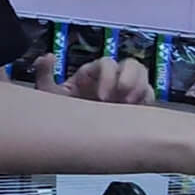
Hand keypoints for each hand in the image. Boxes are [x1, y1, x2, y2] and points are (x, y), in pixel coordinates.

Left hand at [32, 54, 154, 104]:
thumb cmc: (59, 115)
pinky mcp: (135, 104)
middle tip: (121, 98)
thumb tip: (48, 56)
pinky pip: (149, 95)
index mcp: (92, 74)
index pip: (106, 64)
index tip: (101, 96)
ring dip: (140, 88)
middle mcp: (111, 78)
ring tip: (129, 104)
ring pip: (143, 77)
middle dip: (129, 78)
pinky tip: (136, 112)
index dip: (108, 75)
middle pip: (130, 64)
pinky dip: (146, 100)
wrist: (68, 137)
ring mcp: (124, 90)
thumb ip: (45, 75)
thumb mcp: (48, 95)